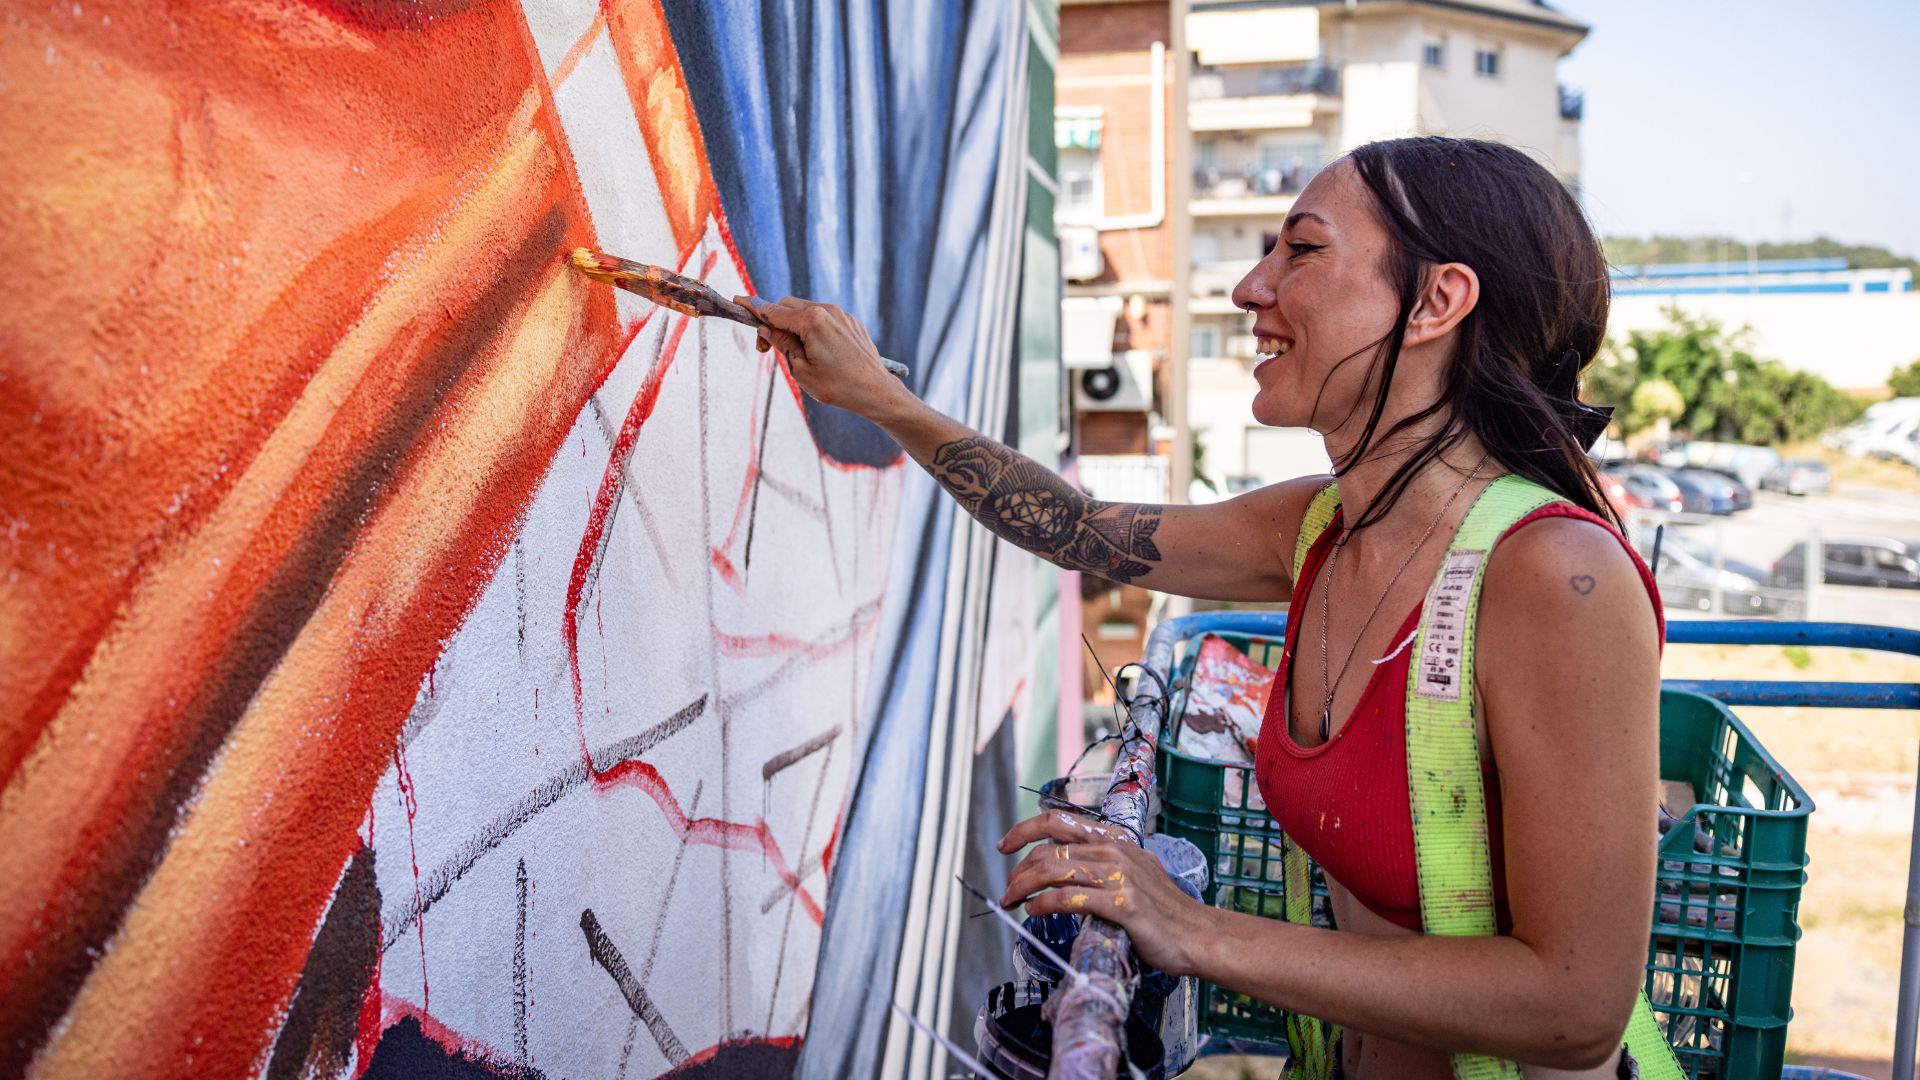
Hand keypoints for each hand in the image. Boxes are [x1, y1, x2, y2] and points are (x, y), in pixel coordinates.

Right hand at [736, 295, 914, 421]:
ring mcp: (842, 315)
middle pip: (788, 305)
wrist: (876, 392)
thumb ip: (782, 344)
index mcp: (812, 320)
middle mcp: (827, 310)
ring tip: (795, 353)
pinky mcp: (851, 323)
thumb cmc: (838, 386)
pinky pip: (824, 318)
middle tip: (767, 347)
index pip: (773, 310)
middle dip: (774, 321)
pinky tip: (816, 351)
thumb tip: (767, 328)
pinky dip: (812, 328)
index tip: (738, 302)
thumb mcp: (801, 370)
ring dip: (793, 325)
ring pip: (807, 311)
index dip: (753, 308)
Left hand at [996, 811, 1212, 977]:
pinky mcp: (1120, 904)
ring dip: (1023, 887)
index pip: (1058, 821)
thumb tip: (1063, 869)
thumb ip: (1101, 865)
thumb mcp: (1133, 873)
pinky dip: (1043, 904)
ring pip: (1053, 870)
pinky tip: (1033, 912)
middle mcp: (1114, 851)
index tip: (1005, 845)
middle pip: (1048, 850)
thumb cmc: (1164, 911)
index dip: (1024, 830)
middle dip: (1019, 871)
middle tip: (1008, 891)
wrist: (1196, 934)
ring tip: (1012, 902)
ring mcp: (1118, 876)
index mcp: (1115, 840)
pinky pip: (1068, 899)